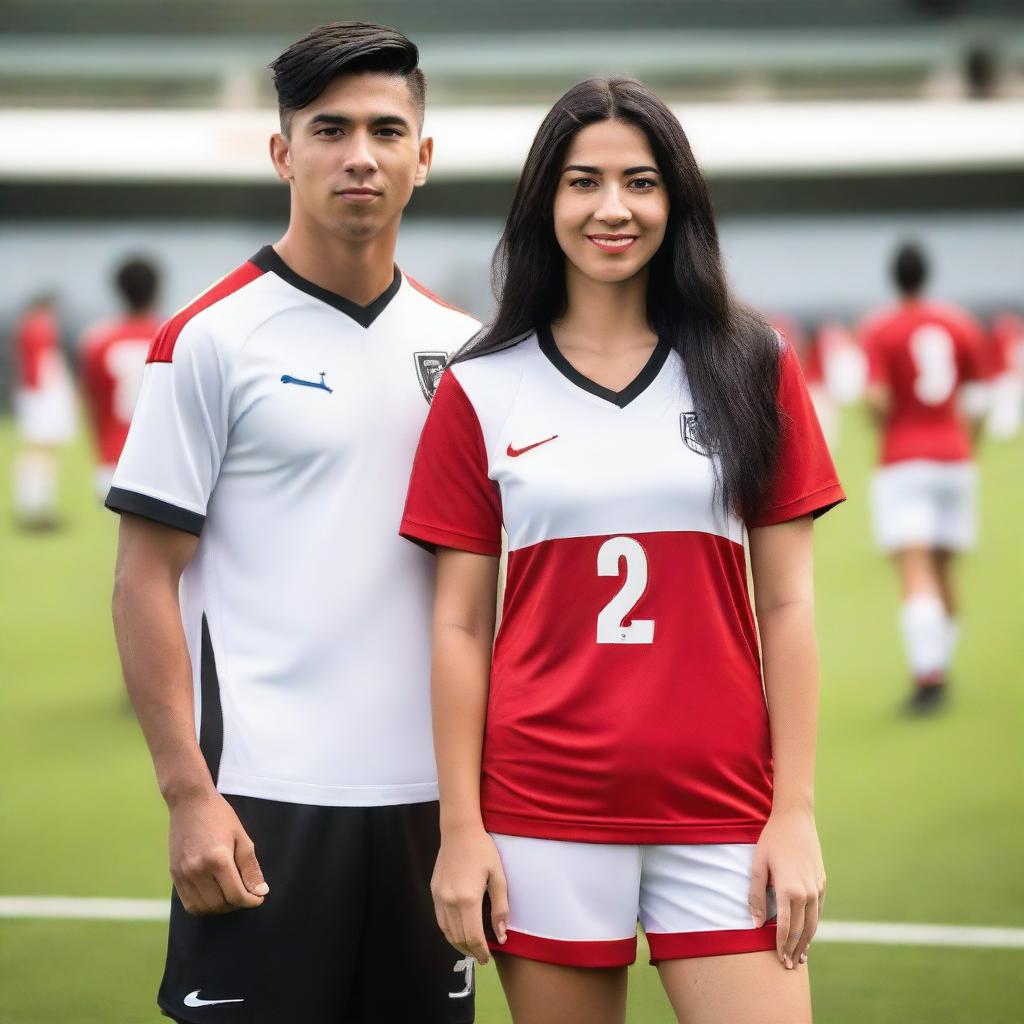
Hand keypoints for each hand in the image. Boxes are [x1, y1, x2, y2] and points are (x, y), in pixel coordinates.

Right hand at [168, 789, 268, 914]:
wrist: (189, 801)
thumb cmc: (220, 816)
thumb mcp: (242, 837)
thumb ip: (251, 868)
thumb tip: (260, 892)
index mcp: (218, 859)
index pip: (236, 895)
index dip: (251, 901)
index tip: (258, 898)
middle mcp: (197, 870)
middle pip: (219, 905)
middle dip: (236, 905)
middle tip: (246, 895)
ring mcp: (183, 874)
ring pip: (202, 908)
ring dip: (220, 908)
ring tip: (231, 896)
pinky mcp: (174, 874)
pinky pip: (188, 903)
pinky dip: (203, 906)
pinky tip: (214, 895)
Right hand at [431, 824, 508, 963]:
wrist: (459, 831)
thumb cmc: (483, 850)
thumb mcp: (498, 876)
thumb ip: (500, 908)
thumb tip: (501, 936)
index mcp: (468, 899)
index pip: (473, 937)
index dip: (481, 952)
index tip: (489, 958)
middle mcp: (450, 902)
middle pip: (459, 938)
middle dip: (472, 951)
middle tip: (483, 954)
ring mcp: (439, 897)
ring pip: (447, 932)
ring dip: (459, 944)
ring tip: (472, 947)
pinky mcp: (434, 892)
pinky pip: (440, 920)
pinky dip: (449, 931)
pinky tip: (458, 931)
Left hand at [748, 807, 824, 969]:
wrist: (795, 819)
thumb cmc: (771, 840)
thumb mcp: (757, 865)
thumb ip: (755, 895)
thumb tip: (755, 923)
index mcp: (788, 891)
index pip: (784, 927)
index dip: (781, 945)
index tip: (779, 959)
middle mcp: (806, 893)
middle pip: (801, 930)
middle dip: (795, 949)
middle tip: (789, 966)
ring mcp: (817, 888)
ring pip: (813, 923)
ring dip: (807, 942)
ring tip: (801, 957)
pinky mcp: (822, 882)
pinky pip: (818, 910)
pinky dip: (813, 925)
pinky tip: (808, 933)